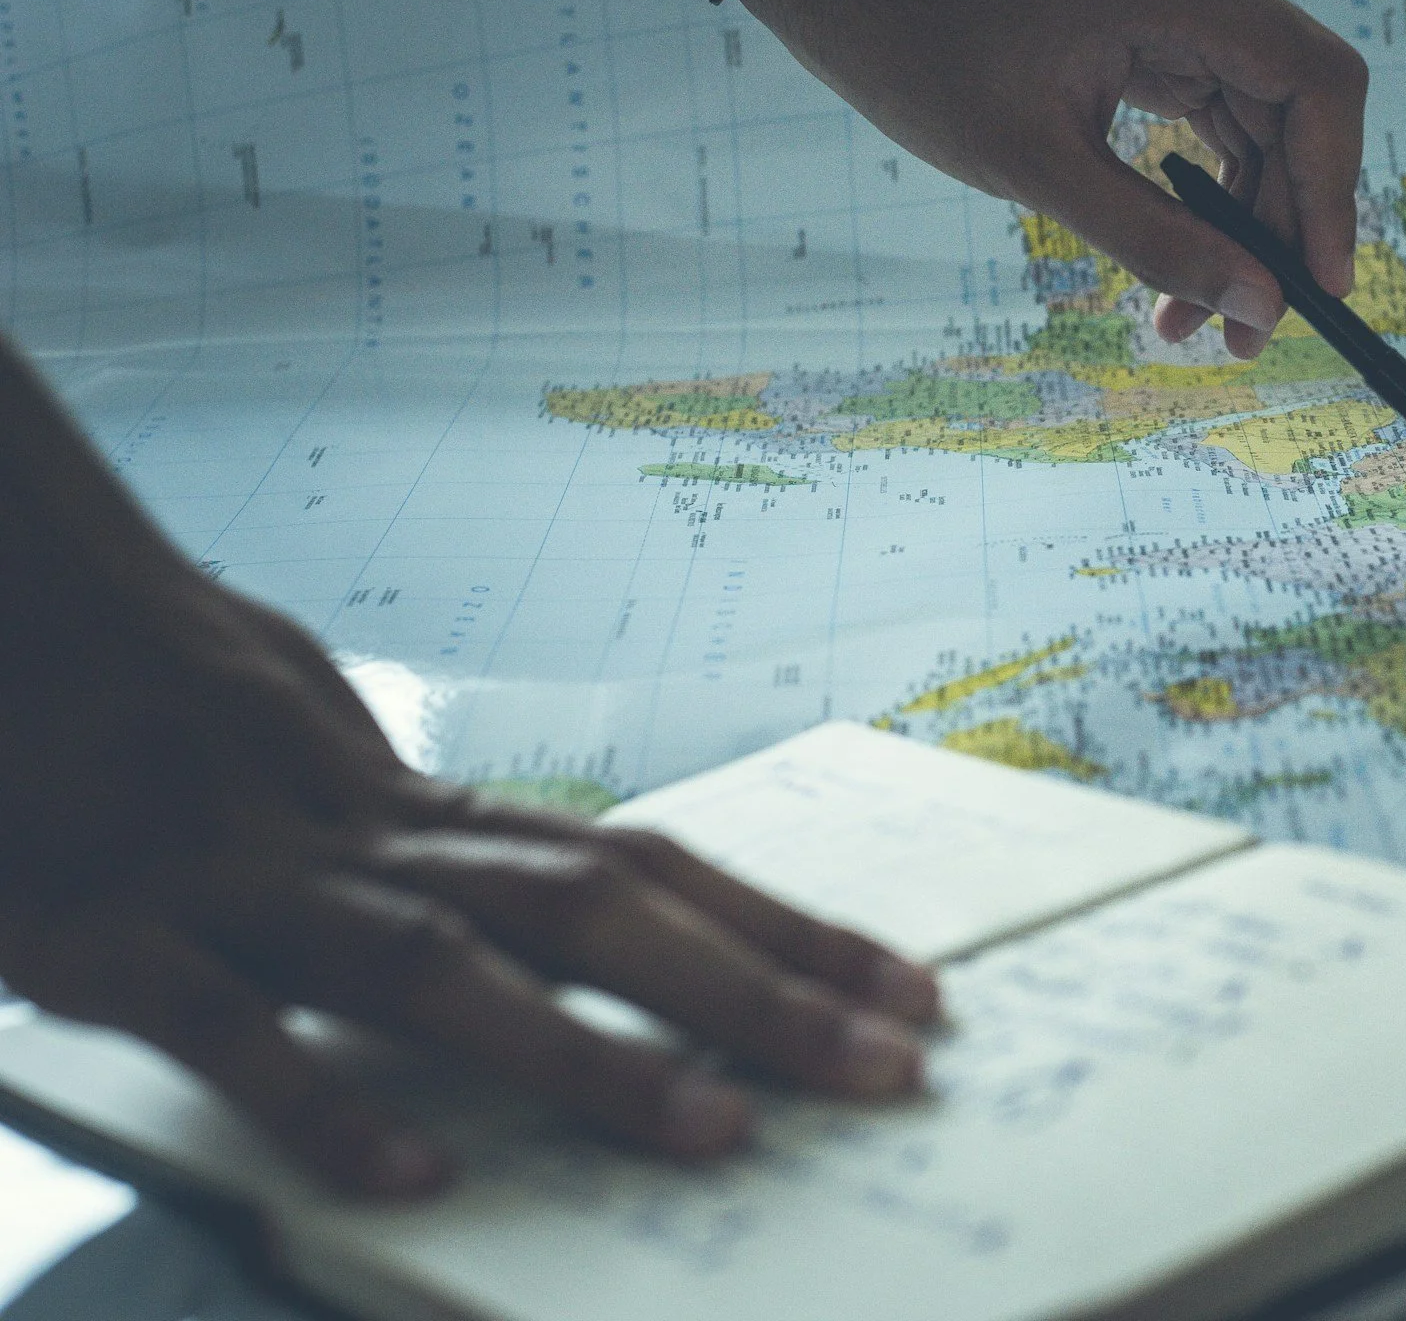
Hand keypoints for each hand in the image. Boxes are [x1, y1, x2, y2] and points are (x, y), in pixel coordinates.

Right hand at [0, 476, 938, 1198]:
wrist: (8, 629)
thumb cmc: (188, 728)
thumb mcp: (343, 787)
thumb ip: (459, 853)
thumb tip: (611, 908)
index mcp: (436, 812)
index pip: (651, 864)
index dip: (785, 927)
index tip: (914, 993)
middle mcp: (372, 837)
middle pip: (594, 908)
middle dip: (753, 991)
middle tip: (889, 1069)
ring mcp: (248, 888)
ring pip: (443, 966)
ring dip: (588, 1051)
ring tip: (714, 1133)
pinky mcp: (111, 943)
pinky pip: (227, 1032)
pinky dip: (321, 1102)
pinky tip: (413, 1179)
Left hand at [738, 0, 1369, 359]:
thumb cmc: (921, 51)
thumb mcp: (1038, 166)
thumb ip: (1155, 239)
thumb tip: (1256, 306)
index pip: (1317, 83)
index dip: (1334, 189)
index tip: (1321, 283)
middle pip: (1294, 109)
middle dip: (1280, 227)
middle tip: (1246, 332)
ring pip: (1256, 119)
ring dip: (1240, 219)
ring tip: (1191, 318)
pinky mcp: (1149, 18)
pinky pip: (1210, 107)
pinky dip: (1203, 185)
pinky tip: (1175, 257)